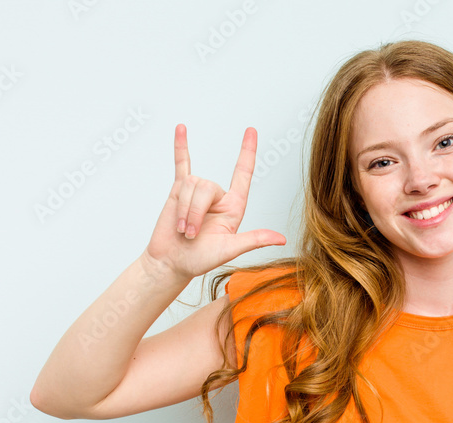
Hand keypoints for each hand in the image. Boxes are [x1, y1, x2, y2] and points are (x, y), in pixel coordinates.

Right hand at [145, 124, 285, 279]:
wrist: (171, 262)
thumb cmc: (199, 259)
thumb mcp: (230, 249)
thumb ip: (254, 240)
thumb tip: (281, 239)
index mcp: (233, 207)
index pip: (243, 173)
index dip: (248, 152)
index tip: (251, 131)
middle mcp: (217, 197)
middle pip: (207, 186)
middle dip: (195, 212)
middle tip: (190, 234)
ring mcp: (196, 192)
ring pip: (190, 184)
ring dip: (184, 210)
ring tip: (182, 229)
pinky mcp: (178, 191)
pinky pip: (181, 164)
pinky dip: (180, 147)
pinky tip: (181, 129)